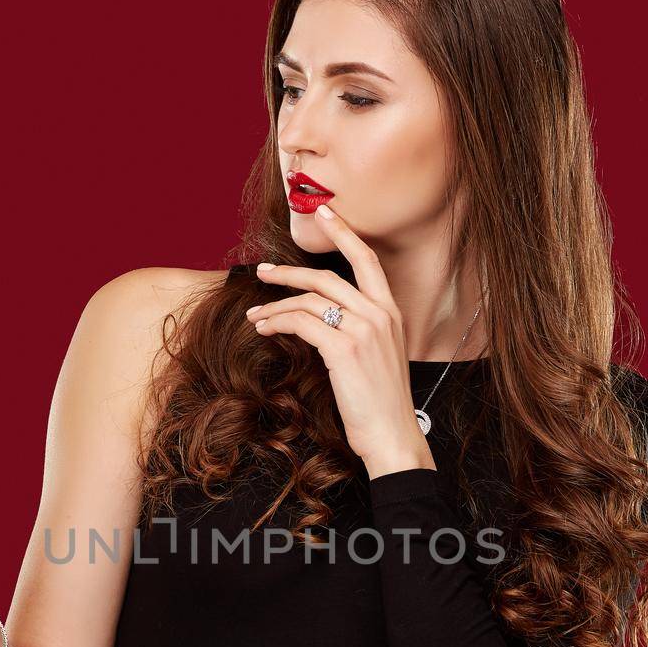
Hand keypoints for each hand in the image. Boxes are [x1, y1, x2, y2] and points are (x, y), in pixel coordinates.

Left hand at [246, 204, 434, 477]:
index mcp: (391, 312)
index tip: (324, 211)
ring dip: (275, 305)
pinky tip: (264, 329)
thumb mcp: (379, 357)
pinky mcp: (344, 349)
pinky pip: (301, 323)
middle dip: (289, 271)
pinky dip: (277, 323)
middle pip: (326, 276)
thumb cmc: (381, 403)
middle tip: (263, 271)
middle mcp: (380, 314)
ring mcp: (363, 330)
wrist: (392, 435)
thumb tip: (323, 321)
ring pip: (308, 300)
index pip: (367, 260)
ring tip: (255, 315)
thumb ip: (359, 331)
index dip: (344, 232)